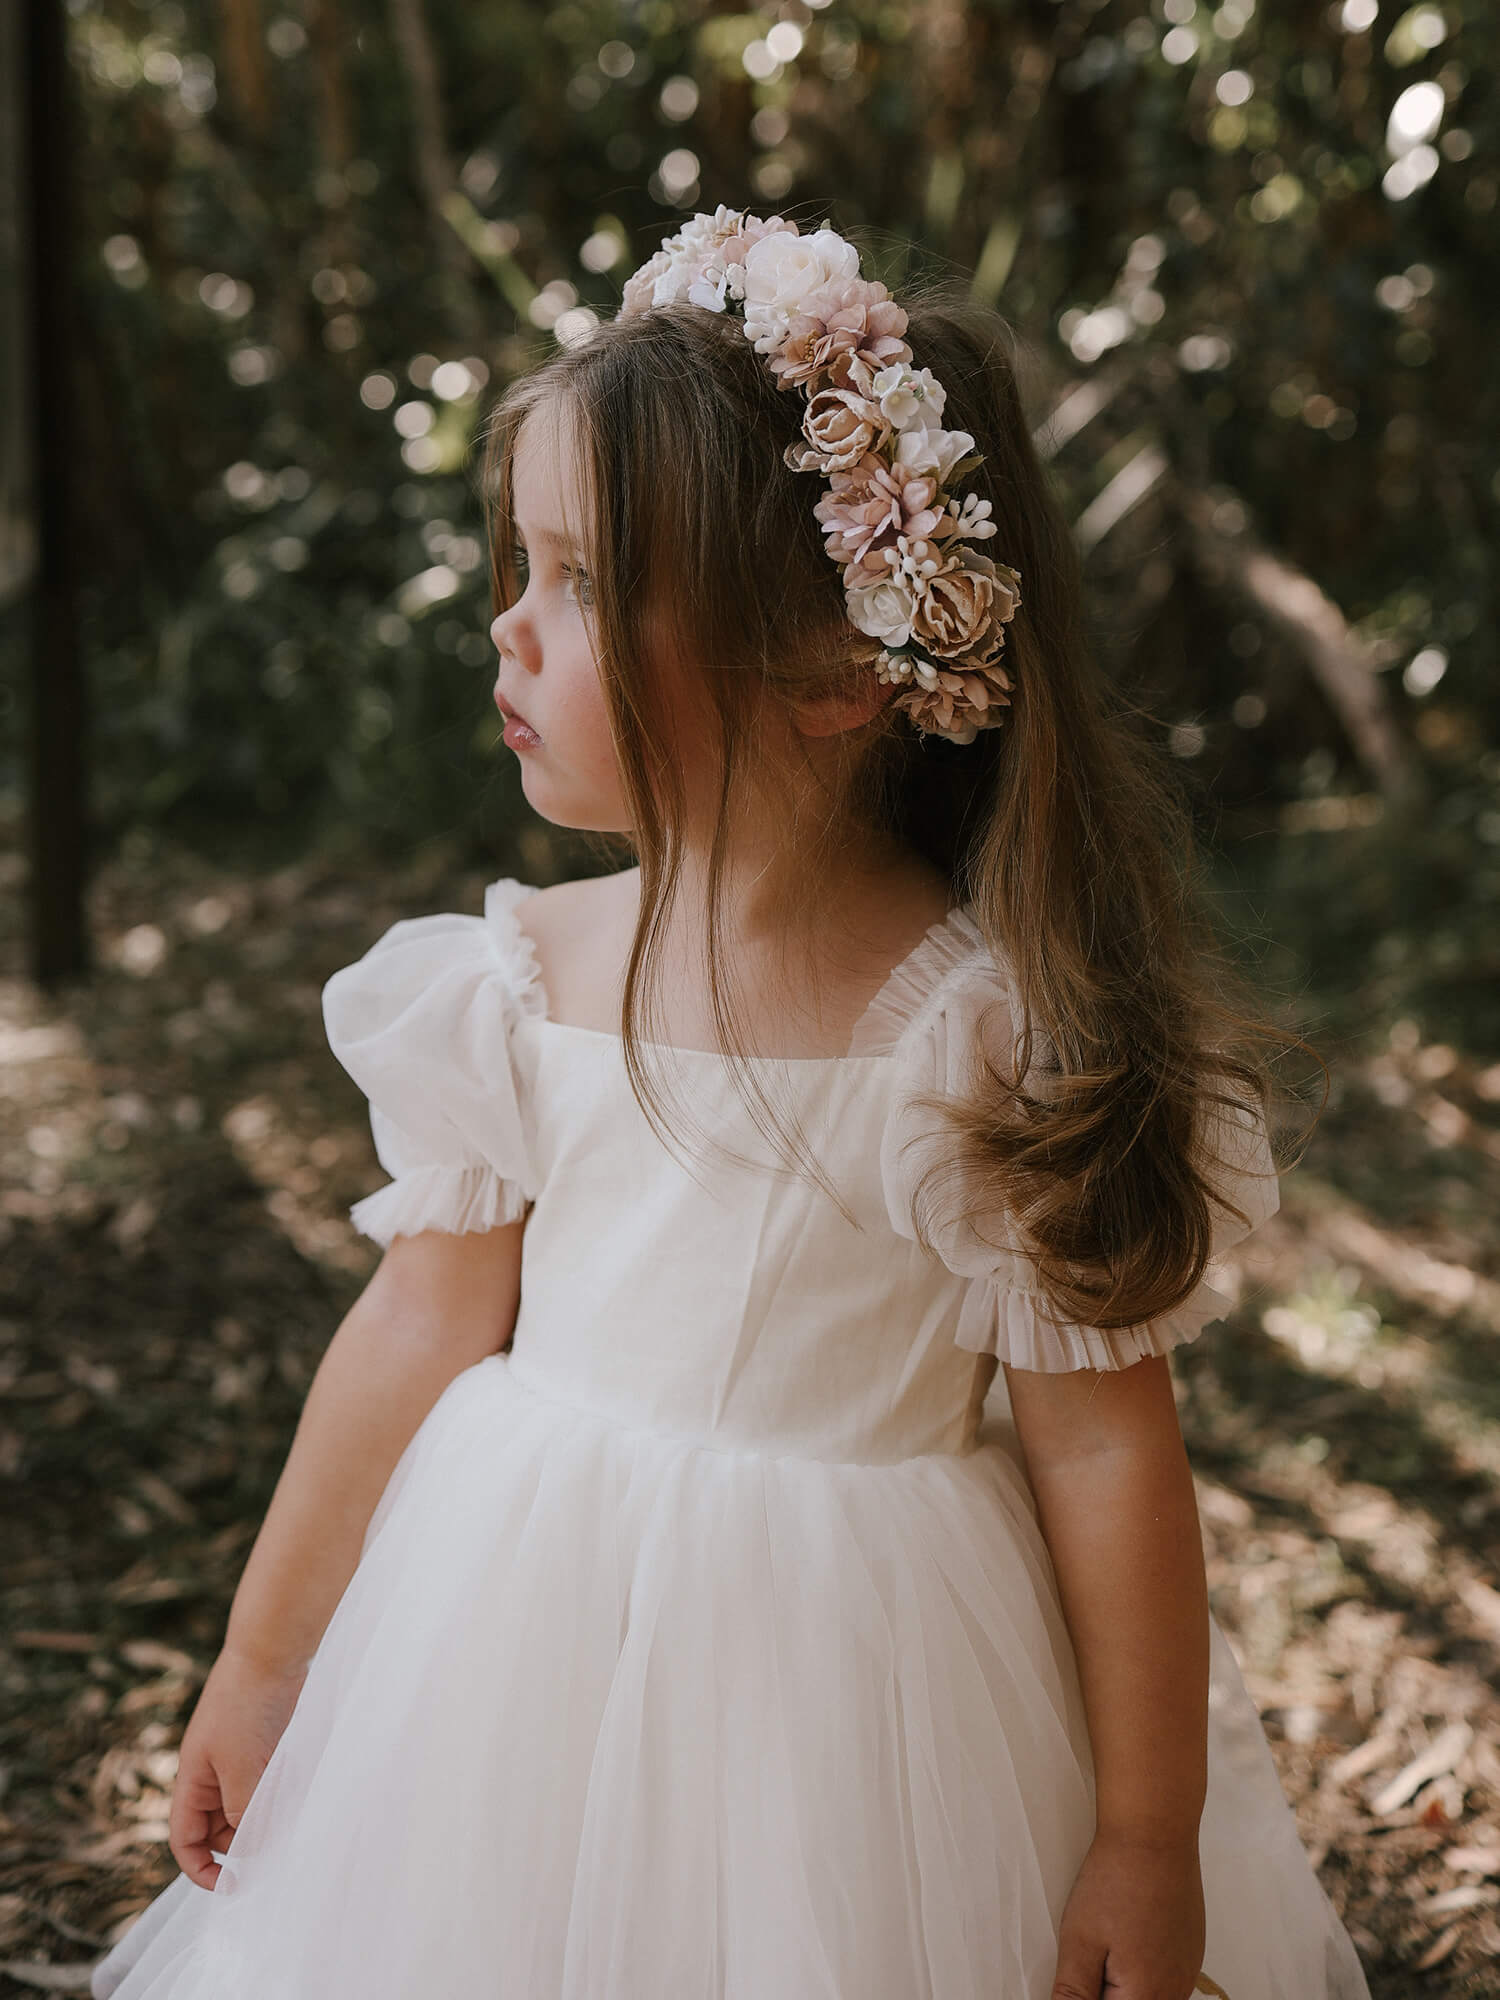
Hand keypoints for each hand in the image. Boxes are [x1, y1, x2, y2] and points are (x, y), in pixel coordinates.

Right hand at [167, 1647, 307, 1888]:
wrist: (271, 1653)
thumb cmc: (247, 1708)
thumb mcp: (242, 1769)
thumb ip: (243, 1814)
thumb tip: (251, 1851)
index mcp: (193, 1781)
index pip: (185, 1840)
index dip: (200, 1869)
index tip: (229, 1886)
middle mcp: (212, 1775)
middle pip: (218, 1831)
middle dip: (240, 1848)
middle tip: (272, 1854)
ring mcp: (240, 1761)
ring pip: (246, 1810)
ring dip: (264, 1824)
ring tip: (287, 1828)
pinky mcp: (266, 1749)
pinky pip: (267, 1788)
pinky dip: (279, 1801)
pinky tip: (297, 1803)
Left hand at [1050, 1831, 1205, 1999]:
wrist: (1154, 1833)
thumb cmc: (1116, 1879)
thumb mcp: (1080, 1940)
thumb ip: (1073, 1993)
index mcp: (1145, 1997)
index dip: (1089, 1994)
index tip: (1082, 1969)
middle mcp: (1175, 1992)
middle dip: (1107, 1991)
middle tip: (1091, 1952)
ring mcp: (1188, 1971)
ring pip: (1150, 1997)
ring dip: (1124, 1984)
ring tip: (1108, 1942)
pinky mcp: (1191, 1952)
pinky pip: (1166, 1981)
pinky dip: (1143, 1972)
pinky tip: (1127, 1940)